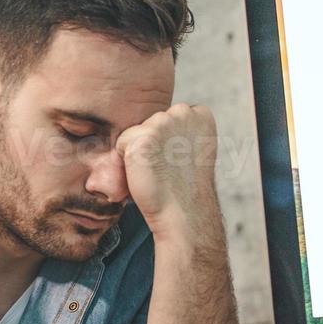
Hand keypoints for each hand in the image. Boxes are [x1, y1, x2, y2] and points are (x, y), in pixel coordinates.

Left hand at [115, 103, 223, 244]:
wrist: (184, 211)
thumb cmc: (185, 185)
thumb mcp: (192, 147)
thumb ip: (179, 130)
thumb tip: (158, 128)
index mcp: (200, 113)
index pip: (168, 116)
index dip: (168, 140)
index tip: (179, 159)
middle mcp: (183, 112)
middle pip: (150, 121)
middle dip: (152, 143)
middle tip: (167, 166)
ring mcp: (163, 122)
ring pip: (135, 131)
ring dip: (139, 151)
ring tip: (156, 169)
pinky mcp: (144, 136)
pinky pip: (122, 143)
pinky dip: (127, 160)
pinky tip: (146, 172)